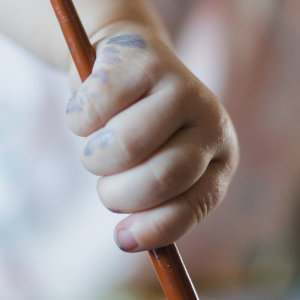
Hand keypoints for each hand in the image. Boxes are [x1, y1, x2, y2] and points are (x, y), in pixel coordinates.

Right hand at [65, 26, 238, 250]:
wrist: (128, 59)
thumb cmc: (139, 130)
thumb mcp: (154, 171)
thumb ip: (150, 207)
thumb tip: (127, 240)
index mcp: (220, 156)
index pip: (196, 203)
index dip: (155, 227)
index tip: (122, 238)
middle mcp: (211, 119)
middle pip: (163, 176)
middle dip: (120, 193)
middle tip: (105, 187)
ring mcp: (180, 85)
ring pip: (127, 145)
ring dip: (95, 158)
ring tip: (95, 148)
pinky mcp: (143, 59)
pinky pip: (95, 109)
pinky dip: (79, 120)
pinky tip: (88, 109)